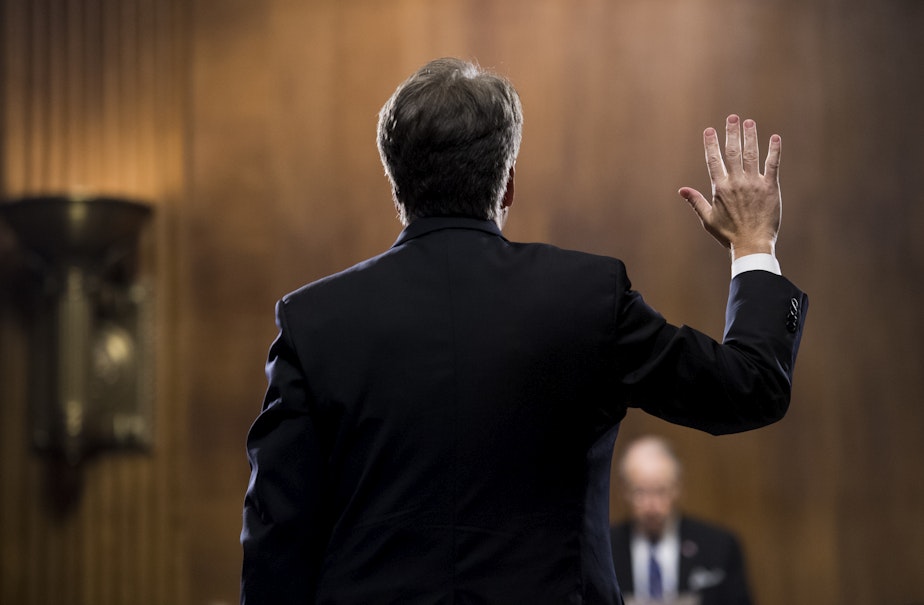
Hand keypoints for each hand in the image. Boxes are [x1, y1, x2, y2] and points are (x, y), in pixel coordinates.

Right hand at [678, 114, 781, 259]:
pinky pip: (772, 164)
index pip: (713, 160)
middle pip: (733, 151)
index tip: (709, 130)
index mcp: (720, 188)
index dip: (711, 144)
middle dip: (732, 133)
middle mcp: (736, 182)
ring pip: (751, 154)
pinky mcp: (770, 187)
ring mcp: (754, 183)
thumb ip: (696, 201)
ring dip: (750, 136)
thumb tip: (681, 190)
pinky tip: (775, 137)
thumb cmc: (728, 234)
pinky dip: (774, 150)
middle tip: (732, 117)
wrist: (751, 244)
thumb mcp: (708, 219)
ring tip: (749, 122)